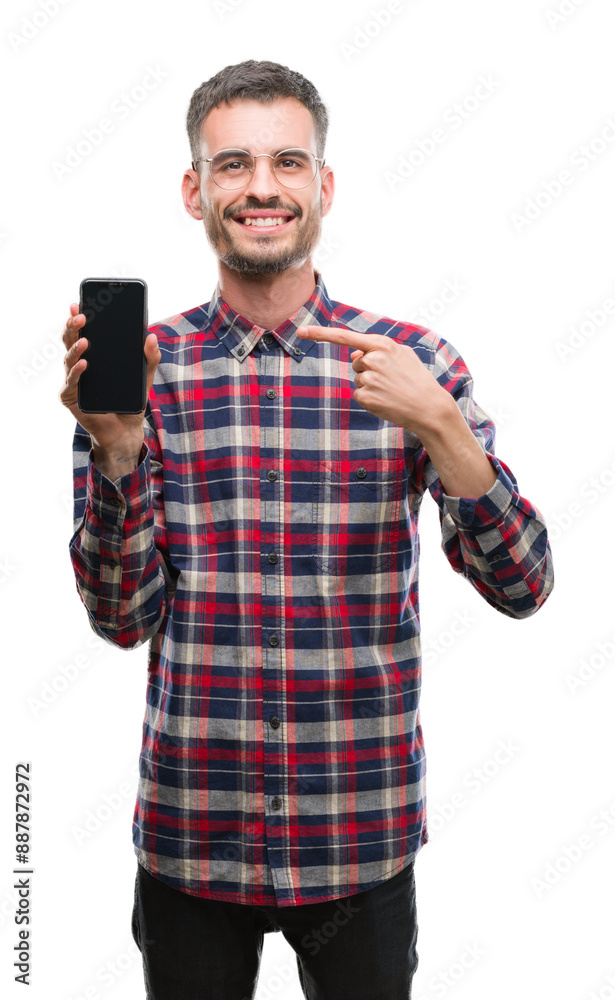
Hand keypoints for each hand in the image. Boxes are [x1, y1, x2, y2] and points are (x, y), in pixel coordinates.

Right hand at [59, 302, 160, 456]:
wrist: (125, 430)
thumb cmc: (130, 400)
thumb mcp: (145, 377)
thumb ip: (150, 358)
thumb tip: (151, 337)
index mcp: (94, 355)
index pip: (83, 331)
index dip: (79, 316)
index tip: (79, 302)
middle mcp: (79, 364)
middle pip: (71, 340)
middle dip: (73, 325)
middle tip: (80, 315)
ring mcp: (73, 380)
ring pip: (68, 358)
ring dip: (76, 347)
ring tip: (86, 341)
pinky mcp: (71, 397)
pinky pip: (71, 382)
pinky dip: (77, 372)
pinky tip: (84, 364)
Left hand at [296, 325, 452, 437]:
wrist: (429, 407)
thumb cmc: (417, 379)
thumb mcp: (403, 355)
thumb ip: (378, 349)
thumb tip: (355, 354)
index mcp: (383, 345)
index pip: (345, 337)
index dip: (320, 333)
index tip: (300, 331)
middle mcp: (373, 360)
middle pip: (356, 362)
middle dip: (368, 369)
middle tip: (391, 379)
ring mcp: (368, 379)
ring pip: (358, 379)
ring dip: (371, 385)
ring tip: (392, 390)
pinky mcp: (365, 397)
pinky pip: (359, 394)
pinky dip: (370, 399)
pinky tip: (386, 400)